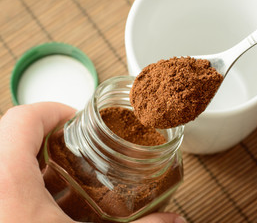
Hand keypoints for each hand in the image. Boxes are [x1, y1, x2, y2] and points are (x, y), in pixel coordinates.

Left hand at [0, 102, 185, 222]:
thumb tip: (173, 222)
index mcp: (5, 181)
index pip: (23, 118)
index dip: (53, 110)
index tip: (77, 120)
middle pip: (8, 132)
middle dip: (44, 134)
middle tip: (72, 146)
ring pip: (0, 156)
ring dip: (28, 156)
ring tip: (57, 171)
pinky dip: (16, 178)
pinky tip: (40, 200)